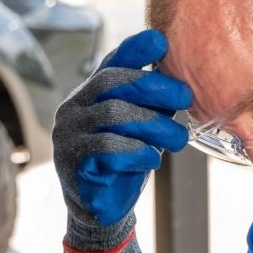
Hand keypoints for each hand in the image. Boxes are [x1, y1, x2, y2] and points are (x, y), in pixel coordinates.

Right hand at [52, 29, 191, 252]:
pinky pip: (106, 148)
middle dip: (153, 86)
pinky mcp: (71, 162)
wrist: (102, 210)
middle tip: (185, 98)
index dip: (134, 50)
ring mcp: (68, 134)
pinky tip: (152, 161)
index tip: (160, 42)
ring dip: (154, 126)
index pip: (110, 64)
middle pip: (112, 83)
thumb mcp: (142, 129)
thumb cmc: (124, 164)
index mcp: (90, 95)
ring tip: (178, 140)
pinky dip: (136, 152)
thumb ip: (152, 106)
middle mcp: (73, 109)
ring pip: (113, 115)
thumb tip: (180, 86)